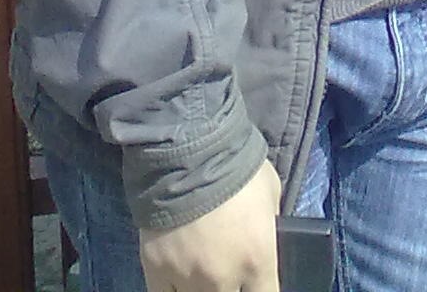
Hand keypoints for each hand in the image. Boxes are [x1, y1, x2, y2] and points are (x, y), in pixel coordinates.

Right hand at [139, 158, 281, 291]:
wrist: (189, 148)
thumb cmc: (236, 165)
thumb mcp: (270, 192)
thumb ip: (269, 222)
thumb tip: (268, 233)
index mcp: (258, 260)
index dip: (262, 289)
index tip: (256, 280)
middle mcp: (223, 279)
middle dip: (232, 286)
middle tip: (228, 270)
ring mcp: (187, 279)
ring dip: (203, 288)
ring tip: (203, 270)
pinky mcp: (156, 271)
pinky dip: (173, 289)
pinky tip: (178, 277)